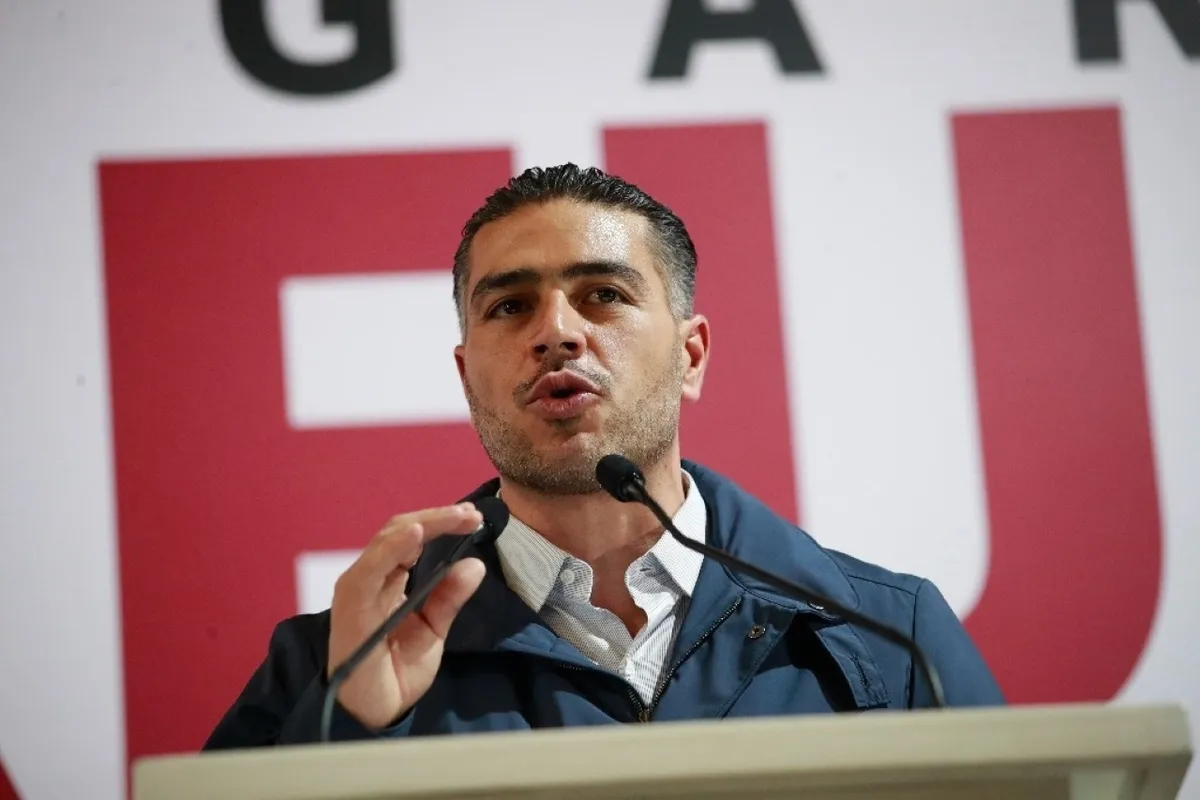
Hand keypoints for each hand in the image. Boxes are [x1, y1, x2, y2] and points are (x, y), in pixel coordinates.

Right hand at [327, 503, 486, 728]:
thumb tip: (475, 564)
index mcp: (388, 579)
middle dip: (438, 518)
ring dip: (423, 525)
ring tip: (455, 517)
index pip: (413, 538)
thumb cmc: (396, 671)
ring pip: (388, 541)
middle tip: (471, 514)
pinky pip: (371, 569)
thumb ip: (449, 597)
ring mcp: (358, 588)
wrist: (375, 713)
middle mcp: (370, 577)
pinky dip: (393, 548)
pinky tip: (415, 535)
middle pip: (401, 531)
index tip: (474, 518)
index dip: (442, 523)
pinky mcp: (351, 605)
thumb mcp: (433, 630)